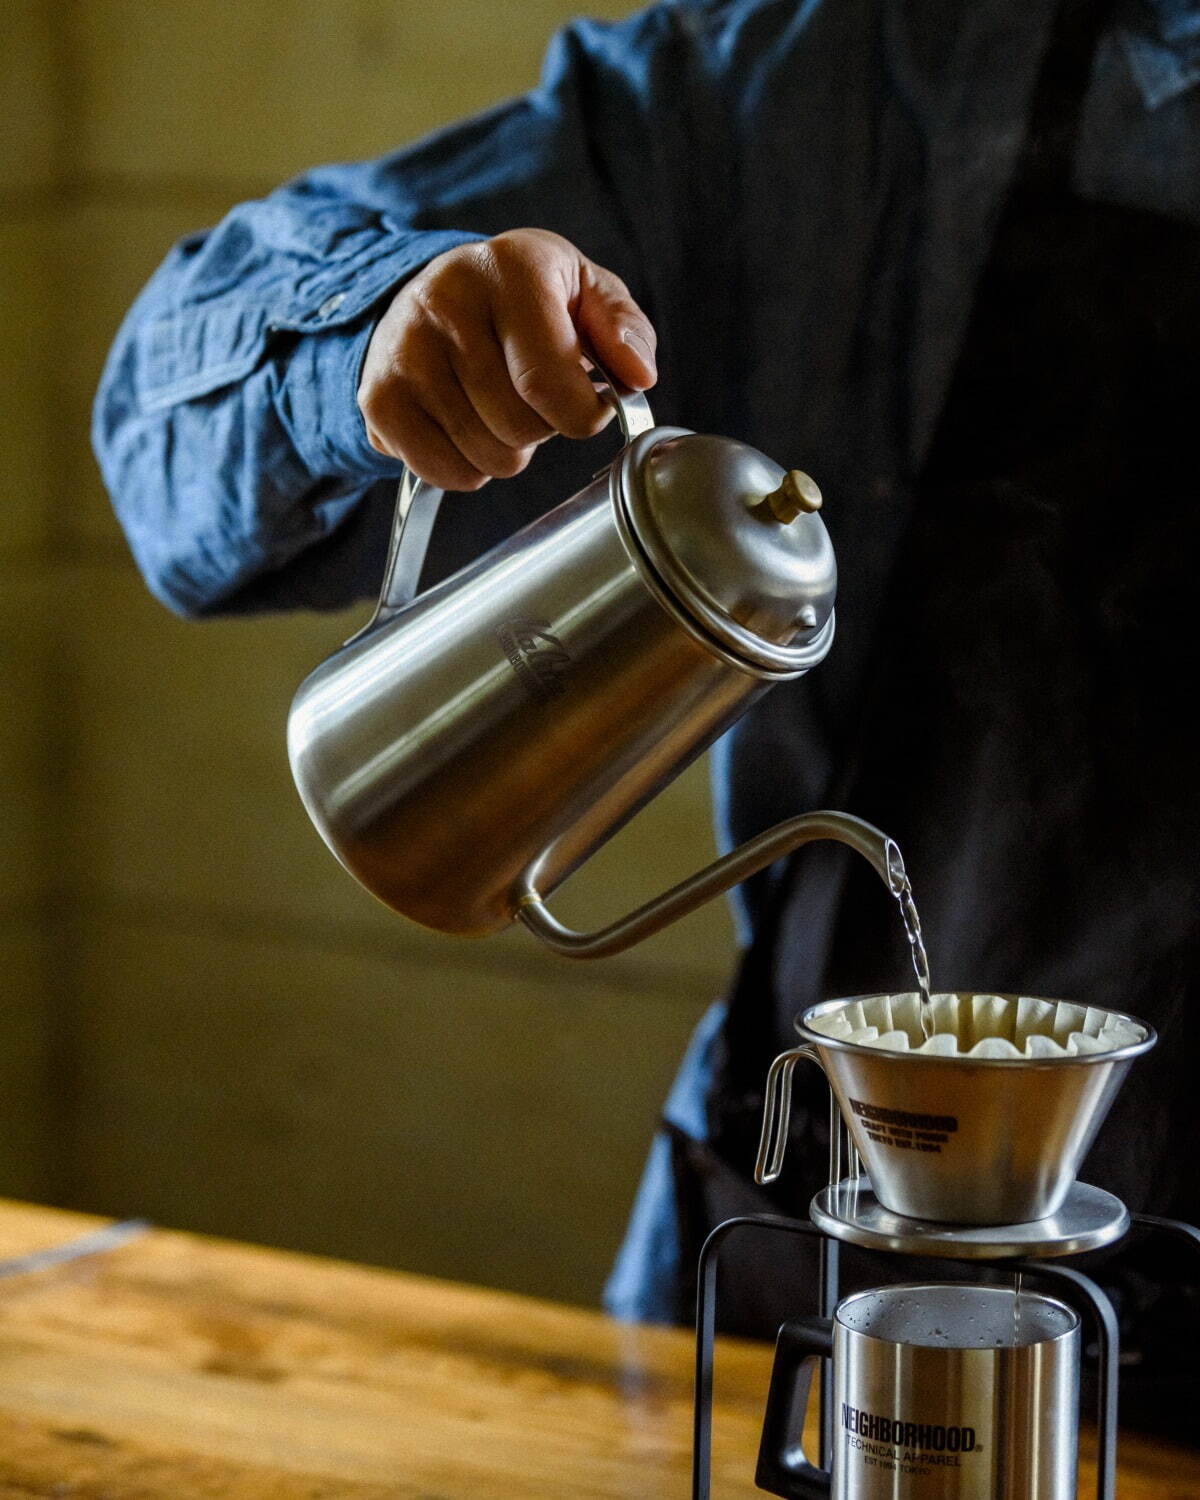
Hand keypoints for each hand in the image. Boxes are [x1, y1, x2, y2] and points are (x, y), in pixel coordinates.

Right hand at [357, 228, 656, 490]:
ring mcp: (404, 351)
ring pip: (486, 456)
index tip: (585, 403)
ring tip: (498, 406)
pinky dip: (467, 468)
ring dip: (508, 450)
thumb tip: (637, 376)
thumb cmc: (524, 299)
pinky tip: (466, 427)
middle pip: (519, 427)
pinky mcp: (378, 396)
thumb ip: (622, 329)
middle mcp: (446, 302)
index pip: (549, 382)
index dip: (581, 414)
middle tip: (533, 397)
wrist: (432, 290)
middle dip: (543, 428)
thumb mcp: (583, 290)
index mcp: (510, 269)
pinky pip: (444, 472)